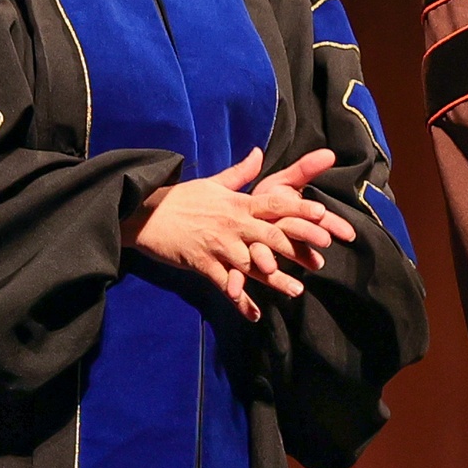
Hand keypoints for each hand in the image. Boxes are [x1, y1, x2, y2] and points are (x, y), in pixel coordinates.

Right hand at [129, 148, 348, 319]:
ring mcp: (217, 246)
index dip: (299, 209)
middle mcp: (232, 225)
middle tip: (321, 259)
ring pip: (252, 265)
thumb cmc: (180, 199)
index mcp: (236, 204)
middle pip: (270, 236)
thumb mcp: (211, 182)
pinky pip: (225, 284)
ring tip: (296, 290)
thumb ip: (240, 173)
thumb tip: (259, 152)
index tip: (322, 214)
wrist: (144, 214)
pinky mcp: (202, 264)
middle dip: (297, 247)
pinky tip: (254, 315)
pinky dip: (240, 300)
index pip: (274, 204)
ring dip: (274, 279)